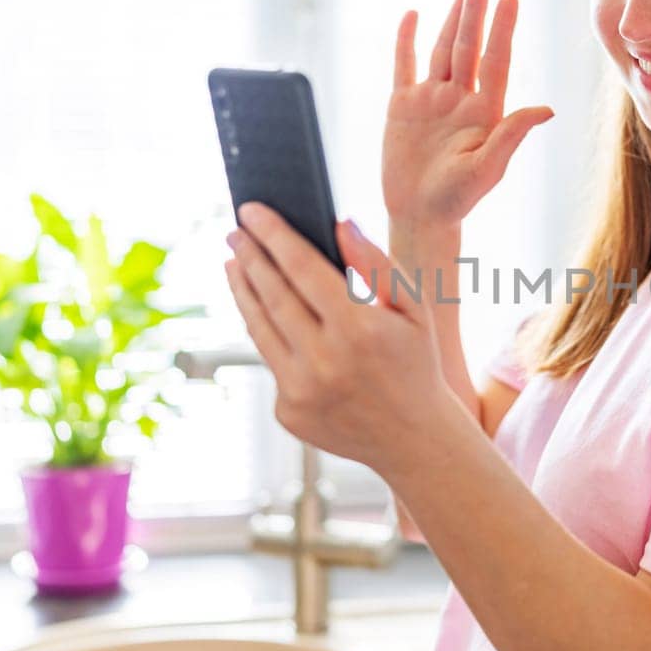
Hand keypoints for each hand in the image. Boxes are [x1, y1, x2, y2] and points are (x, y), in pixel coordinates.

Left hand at [223, 202, 465, 474]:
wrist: (414, 439)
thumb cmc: (416, 363)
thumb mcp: (414, 308)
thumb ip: (376, 264)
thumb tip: (340, 224)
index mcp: (359, 329)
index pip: (301, 268)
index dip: (273, 235)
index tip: (251, 210)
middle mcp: (324, 361)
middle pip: (272, 295)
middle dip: (250, 257)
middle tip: (236, 231)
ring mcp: (301, 391)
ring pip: (259, 328)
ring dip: (243, 291)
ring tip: (235, 263)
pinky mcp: (288, 412)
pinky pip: (271, 362)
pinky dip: (267, 333)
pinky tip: (265, 312)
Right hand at [383, 0, 554, 228]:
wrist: (419, 216)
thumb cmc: (457, 200)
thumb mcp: (489, 168)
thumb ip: (513, 134)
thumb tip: (548, 108)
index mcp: (485, 111)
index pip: (496, 59)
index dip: (503, 28)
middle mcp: (460, 99)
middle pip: (469, 45)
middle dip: (476, 10)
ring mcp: (431, 100)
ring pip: (442, 49)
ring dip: (451, 17)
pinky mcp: (402, 107)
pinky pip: (405, 65)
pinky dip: (408, 40)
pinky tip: (414, 15)